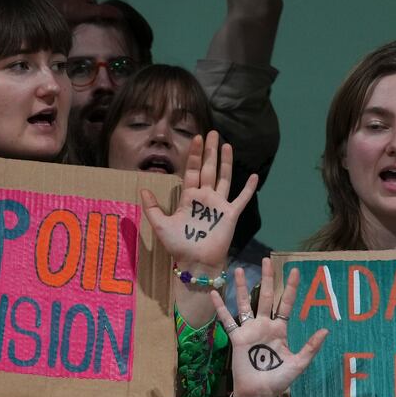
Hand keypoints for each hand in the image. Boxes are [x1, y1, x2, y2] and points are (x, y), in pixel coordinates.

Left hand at [141, 131, 255, 277]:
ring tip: (226, 145)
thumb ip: (152, 207)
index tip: (196, 138)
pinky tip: (253, 176)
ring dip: (225, 162)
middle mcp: (205, 197)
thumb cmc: (179, 246)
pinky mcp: (230, 215)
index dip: (193, 155)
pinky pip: (241, 199)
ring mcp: (219, 205)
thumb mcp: (160, 225)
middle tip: (213, 133)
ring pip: (223, 178)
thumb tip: (142, 188)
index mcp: (189, 197)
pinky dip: (248, 188)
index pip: (192, 171)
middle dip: (209, 151)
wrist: (196, 263)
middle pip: (208, 169)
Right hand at [211, 260, 327, 396]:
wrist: (258, 394)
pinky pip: (227, 320)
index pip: (285, 304)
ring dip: (241, 288)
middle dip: (267, 279)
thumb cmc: (278, 380)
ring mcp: (249, 331)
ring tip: (239, 270)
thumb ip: (310, 347)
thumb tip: (326, 329)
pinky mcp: (236, 338)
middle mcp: (264, 326)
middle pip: (265, 297)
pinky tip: (215, 294)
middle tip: (266, 260)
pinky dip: (221, 308)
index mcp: (280, 330)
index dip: (290, 288)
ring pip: (244, 304)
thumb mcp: (298, 364)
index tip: (295, 271)